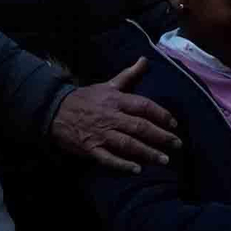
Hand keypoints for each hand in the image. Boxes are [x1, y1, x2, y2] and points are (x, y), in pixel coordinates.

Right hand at [50, 58, 179, 172]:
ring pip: (128, 144)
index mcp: (116, 100)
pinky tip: (137, 170)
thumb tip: (145, 60)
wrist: (54, 110)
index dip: (161, 114)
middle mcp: (111, 117)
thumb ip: (129, 75)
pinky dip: (122, 165)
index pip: (144, 106)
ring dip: (147, 152)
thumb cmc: (85, 98)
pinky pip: (108, 159)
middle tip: (177, 144)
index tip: (174, 123)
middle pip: (140, 127)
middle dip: (161, 136)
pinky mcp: (90, 148)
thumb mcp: (107, 85)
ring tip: (164, 159)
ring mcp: (101, 133)